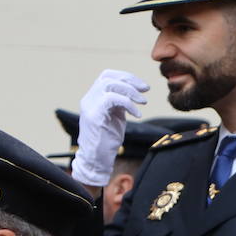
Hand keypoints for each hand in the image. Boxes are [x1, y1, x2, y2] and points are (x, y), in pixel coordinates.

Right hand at [73, 69, 147, 186]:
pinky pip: (111, 99)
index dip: (126, 77)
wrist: (97, 159)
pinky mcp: (94, 116)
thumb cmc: (107, 139)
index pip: (107, 76)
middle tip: (146, 91)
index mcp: (93, 97)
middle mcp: (89, 99)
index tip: (142, 86)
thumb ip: (120, 102)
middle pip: (108, 78)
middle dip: (130, 82)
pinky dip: (128, 104)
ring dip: (130, 91)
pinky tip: (137, 114)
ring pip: (109, 85)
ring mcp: (90, 106)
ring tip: (143, 102)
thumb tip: (133, 91)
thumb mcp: (116, 115)